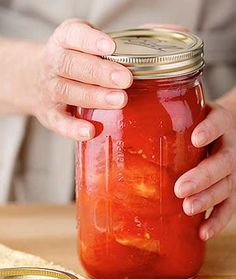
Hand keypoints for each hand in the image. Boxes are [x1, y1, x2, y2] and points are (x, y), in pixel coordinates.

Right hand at [34, 19, 131, 139]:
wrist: (33, 80)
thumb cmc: (71, 62)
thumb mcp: (81, 45)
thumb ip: (107, 48)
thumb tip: (149, 46)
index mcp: (63, 41)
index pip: (73, 35)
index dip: (90, 41)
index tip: (111, 47)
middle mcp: (53, 63)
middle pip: (72, 65)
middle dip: (99, 72)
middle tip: (125, 80)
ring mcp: (49, 90)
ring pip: (67, 92)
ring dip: (94, 97)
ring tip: (119, 101)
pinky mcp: (48, 114)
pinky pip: (59, 122)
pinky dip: (73, 128)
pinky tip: (90, 132)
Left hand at [174, 103, 235, 240]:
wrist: (224, 132)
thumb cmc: (196, 124)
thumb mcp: (187, 115)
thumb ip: (164, 119)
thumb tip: (117, 128)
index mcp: (220, 123)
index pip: (219, 123)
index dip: (210, 130)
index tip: (196, 139)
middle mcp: (230, 146)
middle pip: (223, 162)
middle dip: (202, 177)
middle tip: (180, 189)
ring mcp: (233, 169)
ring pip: (227, 185)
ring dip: (207, 199)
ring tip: (188, 209)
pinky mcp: (232, 188)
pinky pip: (229, 206)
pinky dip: (217, 221)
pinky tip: (203, 232)